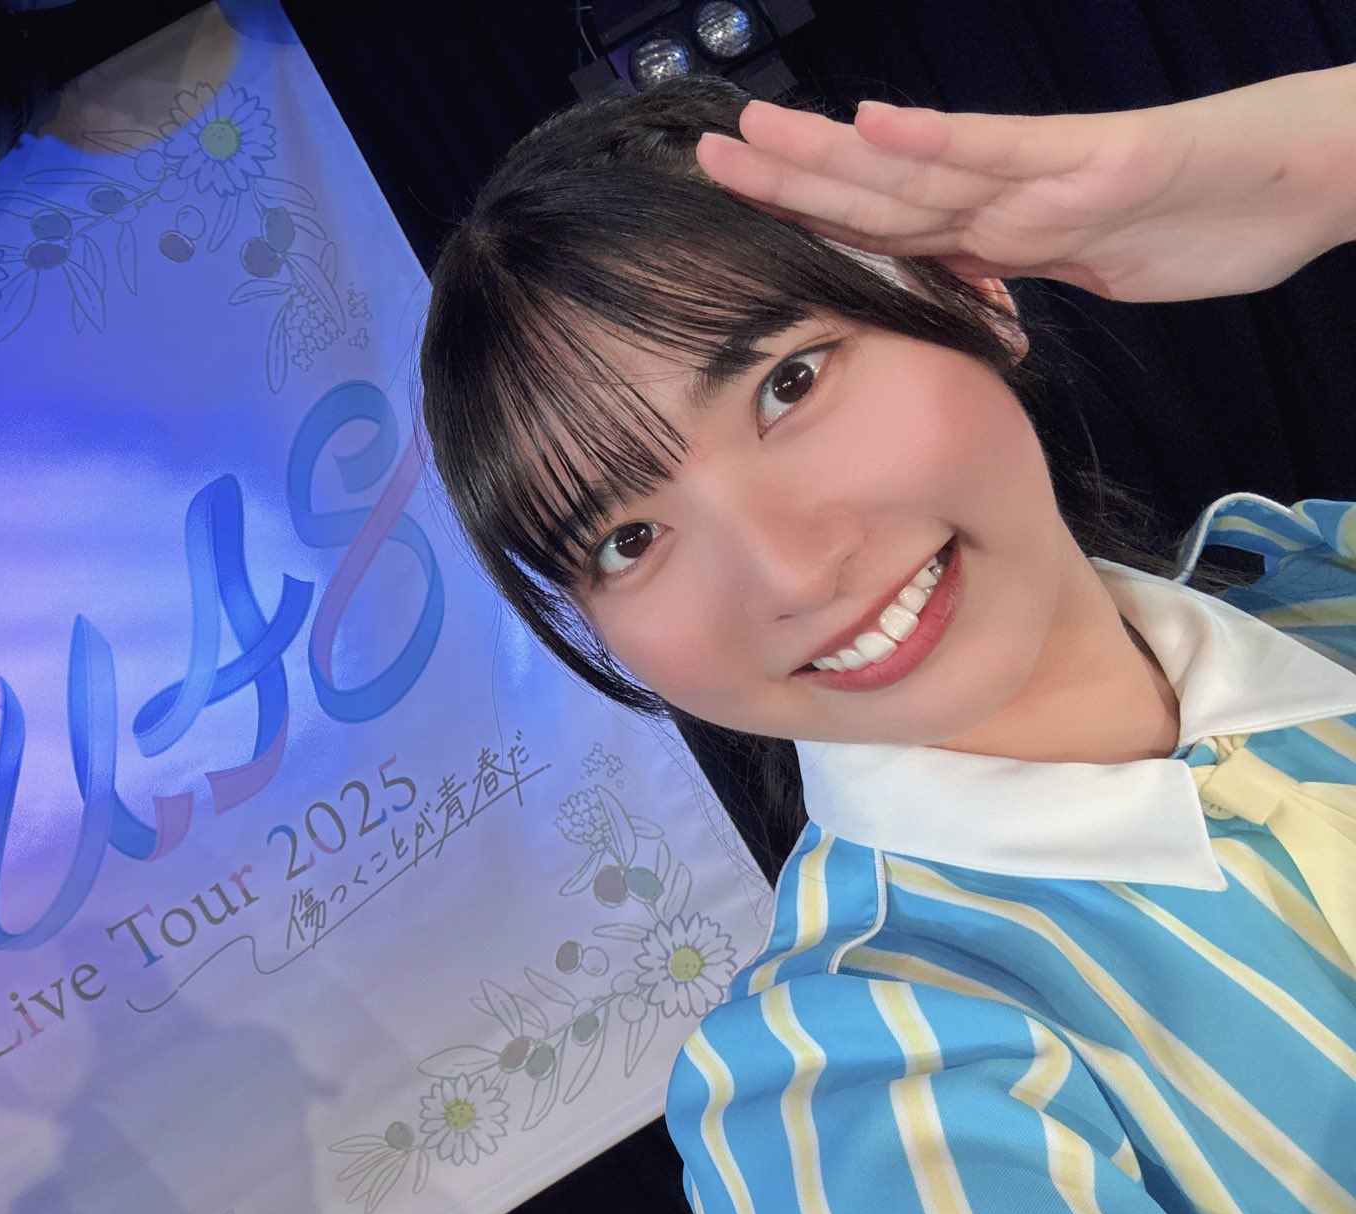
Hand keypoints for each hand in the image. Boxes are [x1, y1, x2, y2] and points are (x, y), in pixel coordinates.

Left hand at [692, 65, 1355, 302]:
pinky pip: (1004, 154)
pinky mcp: (1100, 161)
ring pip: (917, 171)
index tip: (739, 204)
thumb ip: (1020, 277)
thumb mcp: (1090, 272)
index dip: (808, 211)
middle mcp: (1008, 192)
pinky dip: (936, 140)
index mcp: (1000, 223)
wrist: (1311, 180)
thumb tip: (961, 301)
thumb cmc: (1209, 218)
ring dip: (829, 156)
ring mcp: (1048, 175)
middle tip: (707, 157)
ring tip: (755, 135)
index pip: (884, 222)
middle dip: (787, 177)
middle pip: (877, 191)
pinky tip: (873, 124)